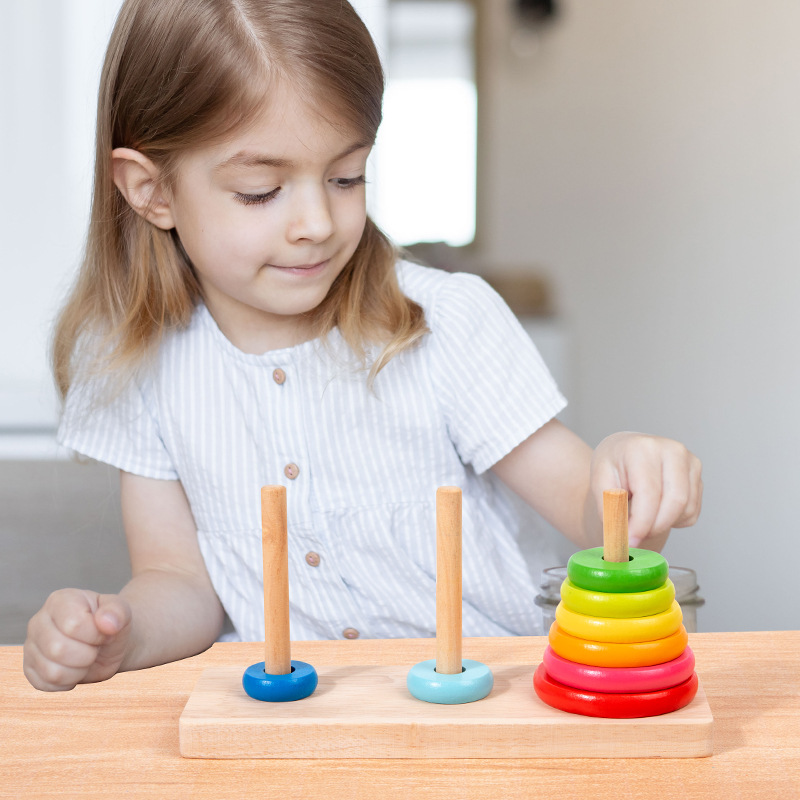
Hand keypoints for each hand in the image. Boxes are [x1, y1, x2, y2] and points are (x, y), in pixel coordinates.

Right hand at [23, 589, 131, 690]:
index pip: (73, 625)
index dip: (95, 635)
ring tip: (85, 656)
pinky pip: (46, 685)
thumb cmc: (111, 623)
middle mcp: (39, 621)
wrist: (108, 643)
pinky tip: (75, 668)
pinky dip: (68, 682)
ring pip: (52, 671)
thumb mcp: (121, 612)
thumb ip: (117, 612)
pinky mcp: (30, 669)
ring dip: (80, 670)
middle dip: (88, 654)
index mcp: (60, 601)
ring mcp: (31, 646)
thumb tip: (108, 623)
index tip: (103, 631)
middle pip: (58, 650)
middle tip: (94, 646)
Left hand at [590, 432, 702, 547]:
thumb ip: (610, 509)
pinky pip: (692, 512)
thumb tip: (621, 537)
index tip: (629, 541)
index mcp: (643, 448)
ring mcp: (690, 462)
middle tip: (635, 536)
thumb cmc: (613, 465)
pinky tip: (657, 508)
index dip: (641, 523)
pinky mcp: (698, 476)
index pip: (649, 493)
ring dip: (663, 524)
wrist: (626, 452)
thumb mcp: (599, 483)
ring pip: (686, 510)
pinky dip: (674, 520)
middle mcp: (672, 451)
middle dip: (655, 527)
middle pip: (675, 502)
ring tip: (641, 515)